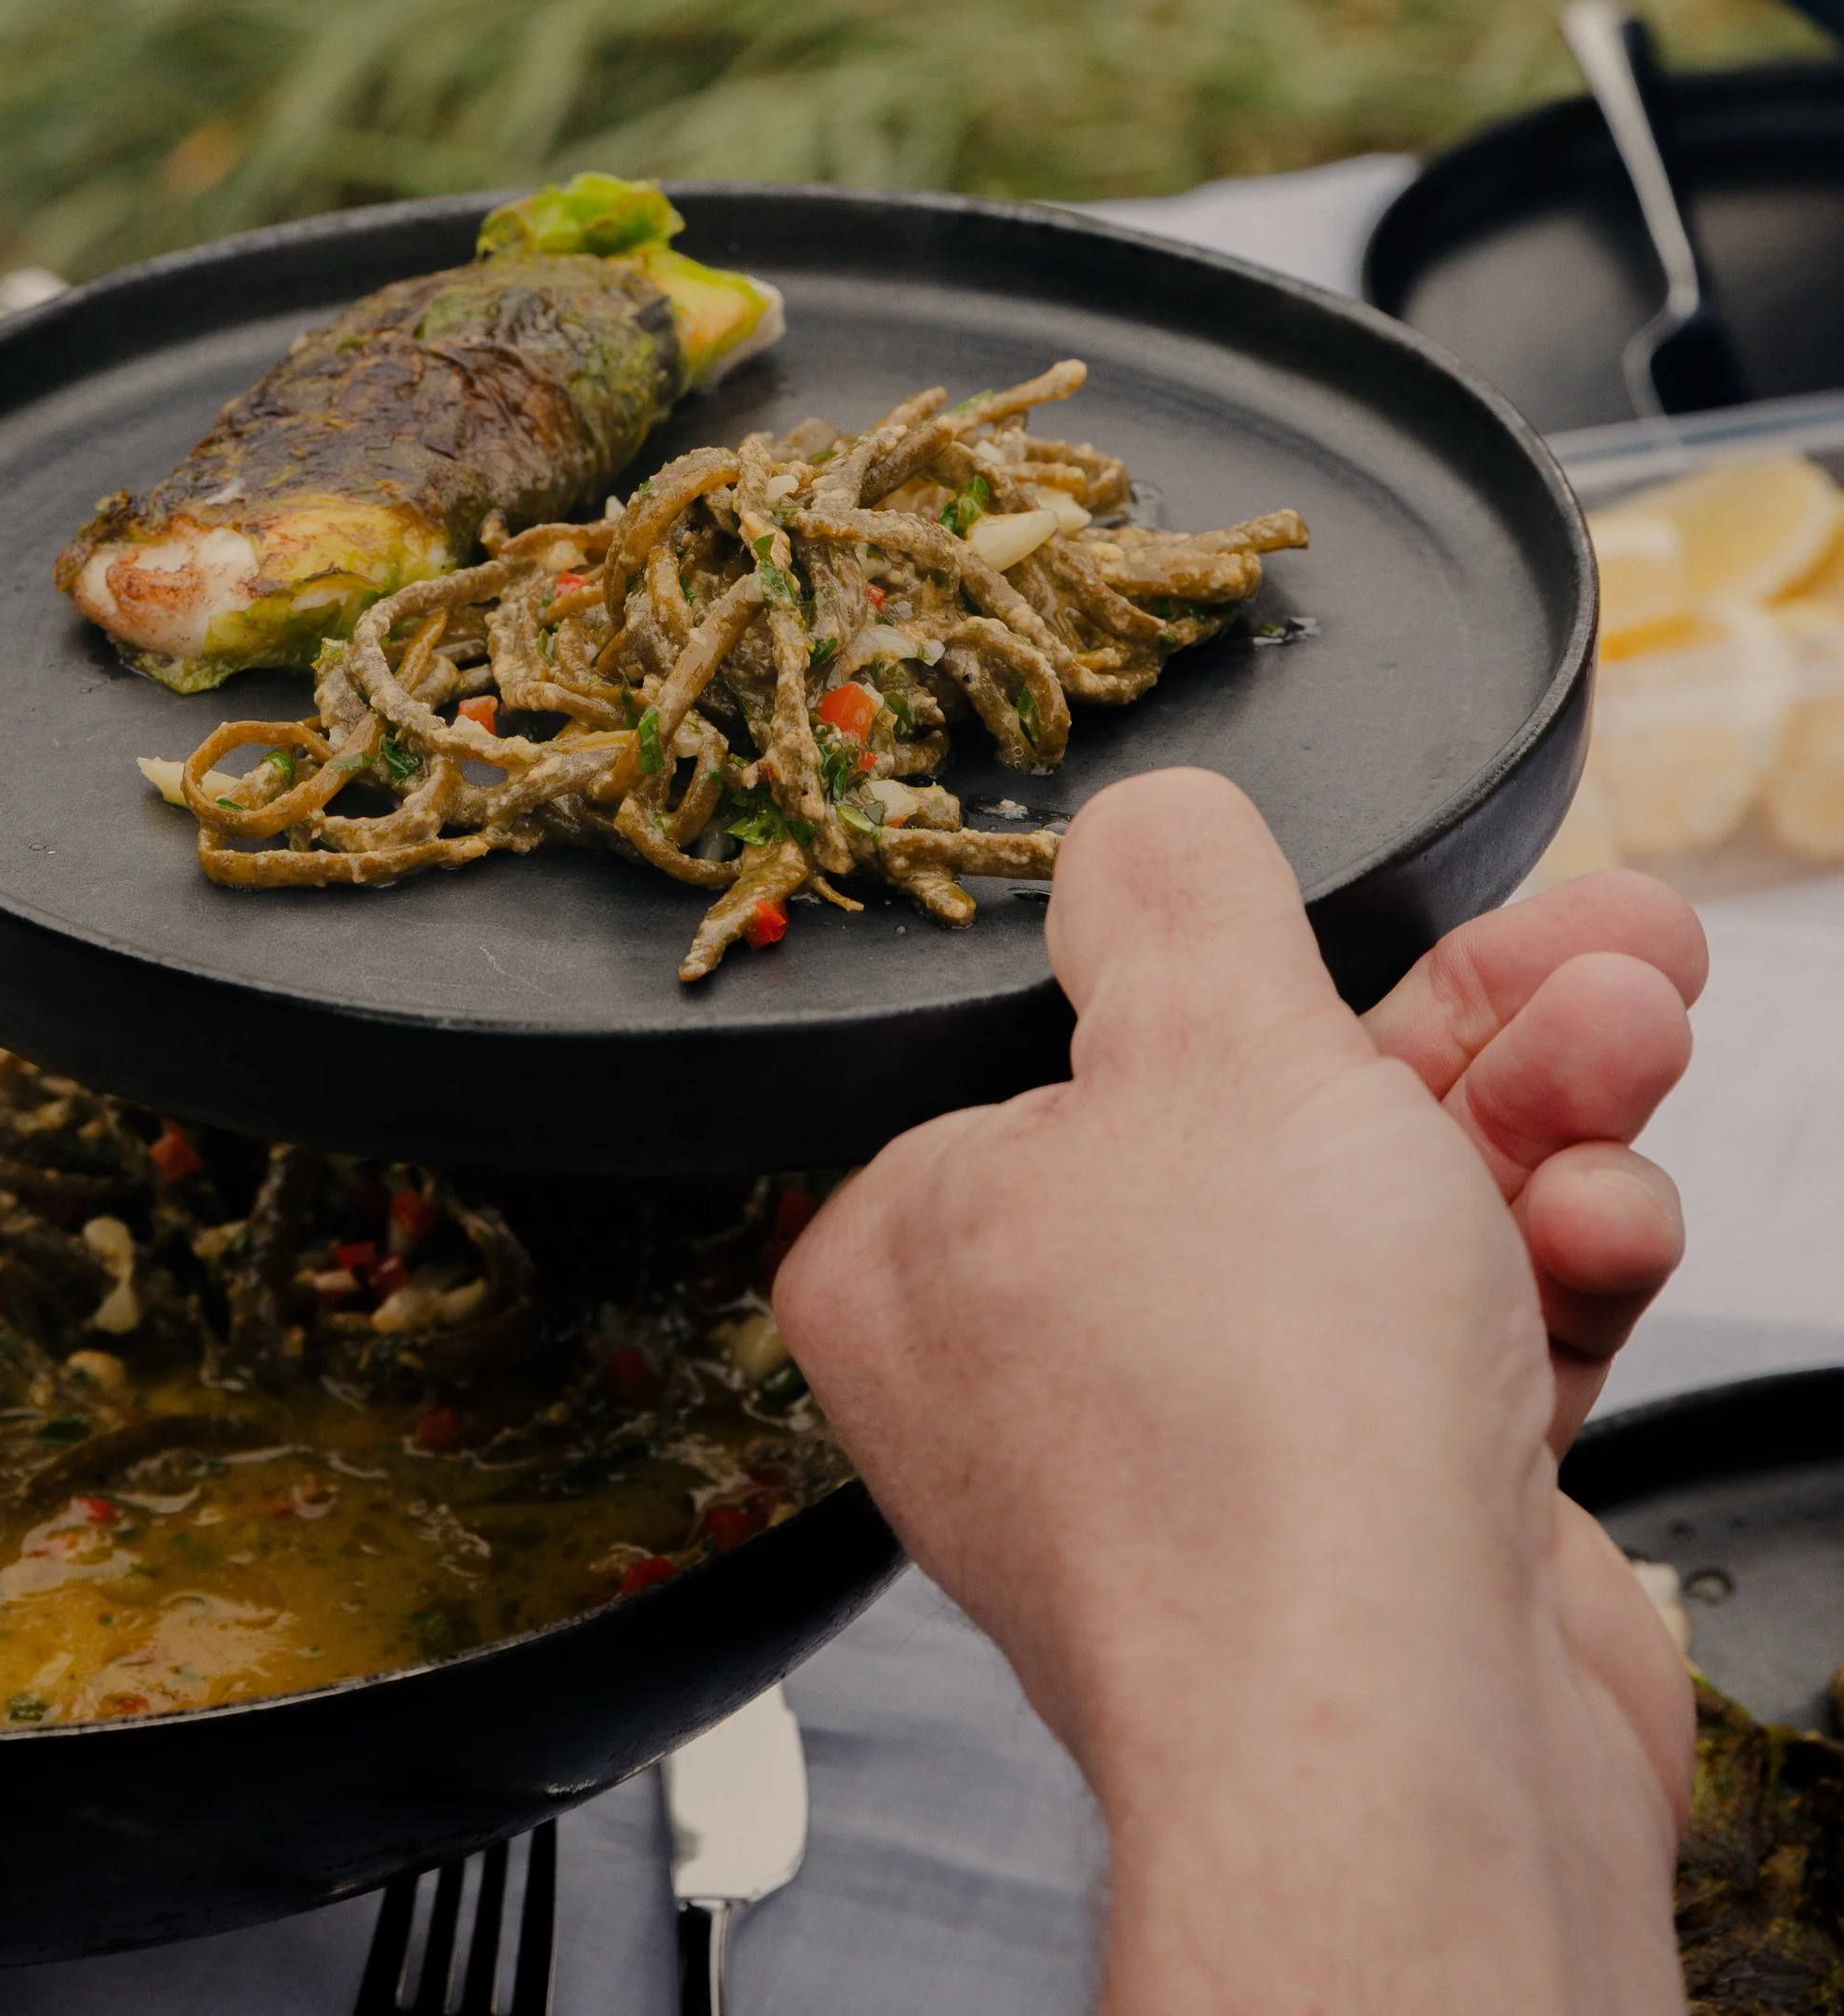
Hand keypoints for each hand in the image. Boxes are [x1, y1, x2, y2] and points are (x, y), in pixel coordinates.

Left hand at [775, 771, 1698, 2015]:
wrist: (1396, 1735)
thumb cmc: (1245, 1418)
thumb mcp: (1205, 1038)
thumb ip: (1174, 896)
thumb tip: (1145, 822)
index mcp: (925, 1244)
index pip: (1075, 1045)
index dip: (1249, 969)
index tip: (1382, 908)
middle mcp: (1050, 1360)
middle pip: (1274, 1116)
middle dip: (1472, 1021)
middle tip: (1602, 948)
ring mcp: (1214, 1457)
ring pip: (1395, 1221)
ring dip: (1540, 1117)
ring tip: (1631, 1036)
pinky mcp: (1367, 1531)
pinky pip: (1463, 1351)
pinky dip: (1552, 1274)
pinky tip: (1610, 1223)